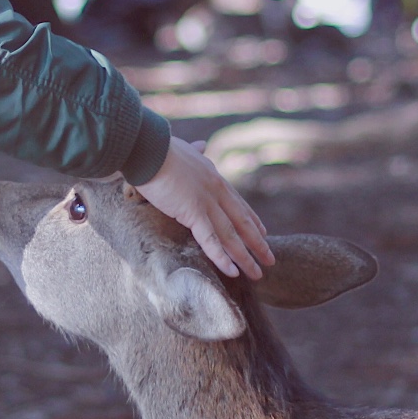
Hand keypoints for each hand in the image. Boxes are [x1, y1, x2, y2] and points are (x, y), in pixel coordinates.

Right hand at [135, 138, 274, 278]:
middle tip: (270, 260)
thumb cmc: (159, 148)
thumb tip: (202, 144)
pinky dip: (222, 257)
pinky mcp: (193, 212)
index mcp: (214, 177)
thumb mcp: (184, 148)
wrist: (148, 147)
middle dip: (257, 243)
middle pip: (242, 222)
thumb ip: (196, 151)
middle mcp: (216, 190)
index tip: (263, 233)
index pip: (238, 203)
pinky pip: (211, 239)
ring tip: (258, 274)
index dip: (252, 220)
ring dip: (245, 256)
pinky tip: (233, 272)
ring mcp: (207, 201)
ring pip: (231, 235)